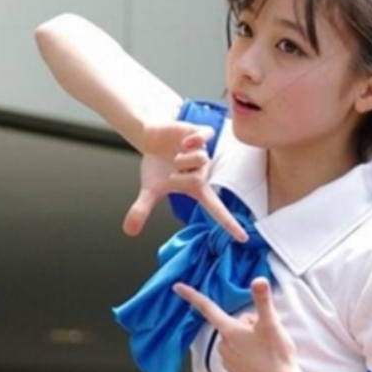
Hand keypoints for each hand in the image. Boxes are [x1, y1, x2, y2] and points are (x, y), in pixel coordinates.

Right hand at [121, 122, 247, 241]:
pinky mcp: (199, 134)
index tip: (243, 238)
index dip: (229, 224)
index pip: (216, 210)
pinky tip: (185, 141)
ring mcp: (203, 152)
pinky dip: (196, 139)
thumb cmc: (157, 165)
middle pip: (198, 180)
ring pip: (201, 159)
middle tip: (171, 169)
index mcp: (197, 188)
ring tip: (175, 153)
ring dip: (181, 159)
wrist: (152, 139)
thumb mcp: (149, 190)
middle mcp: (204, 171)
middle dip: (178, 176)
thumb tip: (128, 231)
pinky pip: (205, 137)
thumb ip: (141, 211)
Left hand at [173, 278, 301, 371]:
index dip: (192, 296)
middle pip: (231, 324)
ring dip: (247, 339)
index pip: (208, 308)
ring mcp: (228, 361)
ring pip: (235, 340)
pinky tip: (261, 359)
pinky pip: (238, 356)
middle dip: (246, 324)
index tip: (178, 287)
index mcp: (230, 331)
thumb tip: (258, 280)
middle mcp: (224, 346)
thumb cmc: (276, 354)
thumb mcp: (271, 323)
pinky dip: (248, 354)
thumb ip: (262, 300)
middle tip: (265, 333)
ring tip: (265, 348)